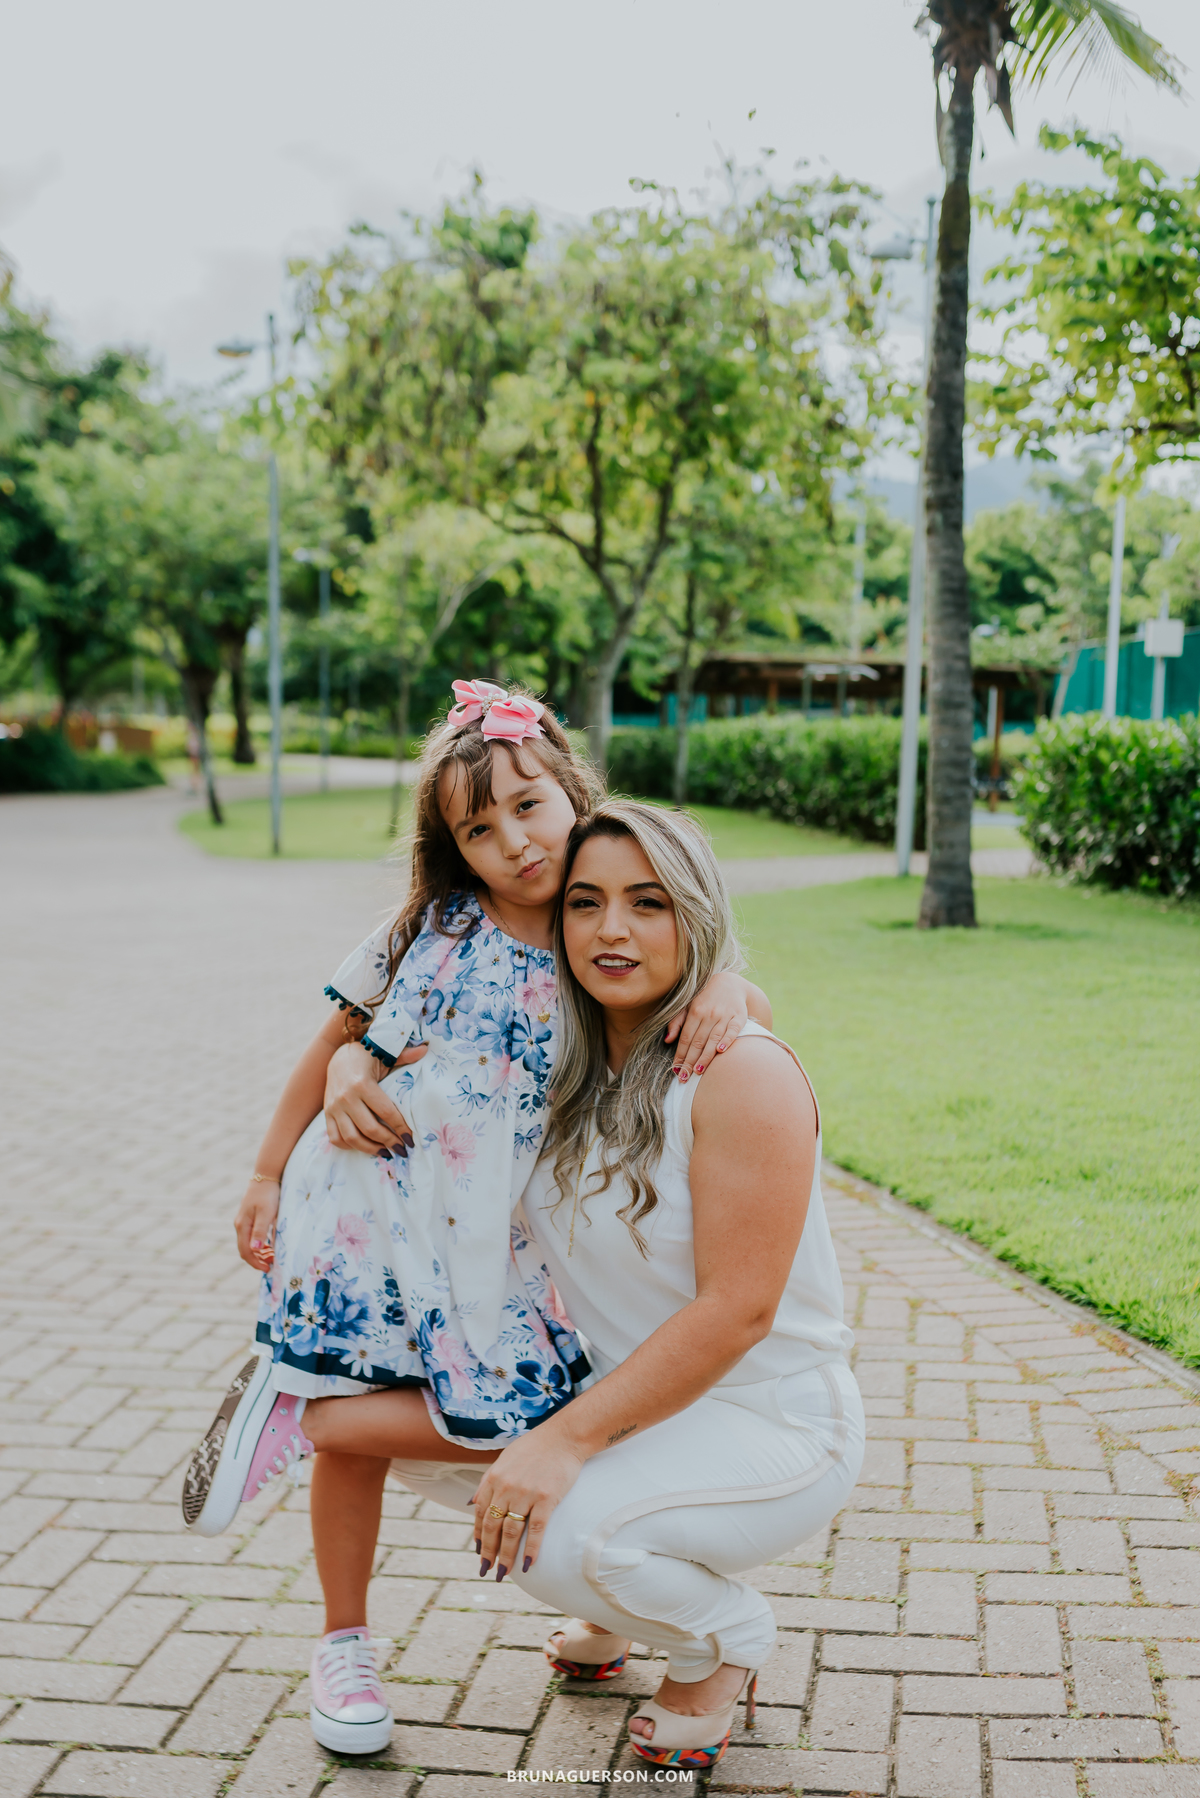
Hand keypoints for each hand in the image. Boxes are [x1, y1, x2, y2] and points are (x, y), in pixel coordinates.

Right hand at [235, 1179, 279, 1272]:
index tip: (267, 1268)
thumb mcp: (266, 1213)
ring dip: (260, 1253)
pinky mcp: (251, 1218)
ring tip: (274, 1256)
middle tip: (273, 1263)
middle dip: (258, 1259)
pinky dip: (261, 1244)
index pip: (245, 1251)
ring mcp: (245, 1222)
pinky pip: (253, 1236)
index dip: (255, 1263)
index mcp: (242, 1226)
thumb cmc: (267, 1194)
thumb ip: (260, 1231)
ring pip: (250, 1243)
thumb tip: (254, 1249)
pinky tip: (271, 1245)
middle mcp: (241, 1225)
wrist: (266, 1176)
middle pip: (246, 1249)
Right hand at [324, 1040, 425, 1154]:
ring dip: (370, 1149)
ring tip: (385, 1152)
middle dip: (389, 1142)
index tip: (410, 1138)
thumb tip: (425, 1049)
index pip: (386, 1112)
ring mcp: (334, 1107)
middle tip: (401, 1149)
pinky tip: (363, 1146)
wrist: (338, 1056)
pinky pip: (335, 1137)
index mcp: (362, 1084)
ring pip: (351, 1137)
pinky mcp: (327, 1113)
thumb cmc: (366, 1056)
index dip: (400, 1128)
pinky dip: (348, 1146)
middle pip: (370, 1129)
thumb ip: (404, 1055)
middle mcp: (346, 1097)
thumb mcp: (384, 1054)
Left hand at [473, 1427, 585, 1578]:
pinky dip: (531, 1549)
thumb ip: (487, 1482)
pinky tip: (527, 1565)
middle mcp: (506, 1487)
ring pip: (512, 1532)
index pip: (480, 1513)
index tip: (479, 1551)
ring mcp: (526, 1494)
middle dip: (488, 1551)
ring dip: (506, 1556)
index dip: (478, 1535)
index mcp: (494, 1478)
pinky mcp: (547, 1498)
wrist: (563, 1437)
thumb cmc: (534, 1447)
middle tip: (486, 1569)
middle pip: (492, 1526)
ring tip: (503, 1573)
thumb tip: (470, 1503)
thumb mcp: (503, 1459)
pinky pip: (537, 1529)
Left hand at [664, 967, 746, 1079]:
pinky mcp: (739, 1017)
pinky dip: (727, 1040)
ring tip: (698, 1071)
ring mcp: (724, 1015)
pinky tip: (721, 1051)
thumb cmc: (705, 998)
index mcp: (695, 1012)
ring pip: (713, 1039)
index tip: (676, 1069)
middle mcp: (709, 1014)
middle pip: (698, 1041)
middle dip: (690, 1061)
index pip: (686, 1038)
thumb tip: (668, 1040)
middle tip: (684, 1078)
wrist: (730, 983)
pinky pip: (732, 1031)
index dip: (680, 1054)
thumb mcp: (688, 1006)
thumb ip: (676, 1022)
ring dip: (705, 1056)